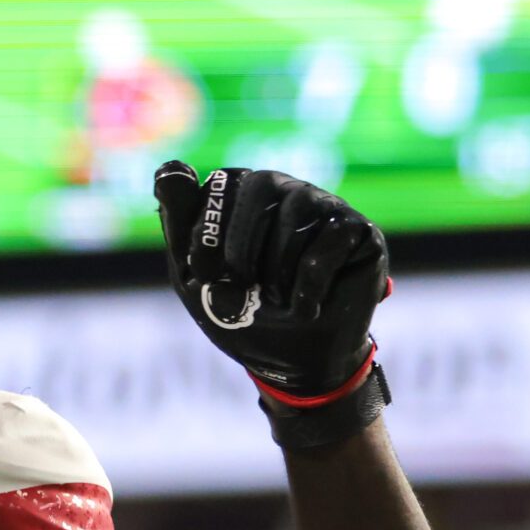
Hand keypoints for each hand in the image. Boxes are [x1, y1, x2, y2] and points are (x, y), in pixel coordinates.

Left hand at [152, 163, 388, 402]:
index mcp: (242, 192)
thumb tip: (169, 168)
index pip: (221, 183)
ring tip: (275, 301)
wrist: (290, 362)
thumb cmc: (239, 313)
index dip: (206, 233)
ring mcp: (327, 205)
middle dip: (238, 251)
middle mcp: (287, 188)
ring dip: (273, 276)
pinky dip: (306, 289)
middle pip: (259, 188)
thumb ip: (179, 220)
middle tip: (237, 292)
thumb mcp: (193, 274)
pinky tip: (306, 309)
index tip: (201, 275)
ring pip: (294, 219)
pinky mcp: (360, 231)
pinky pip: (326, 247)